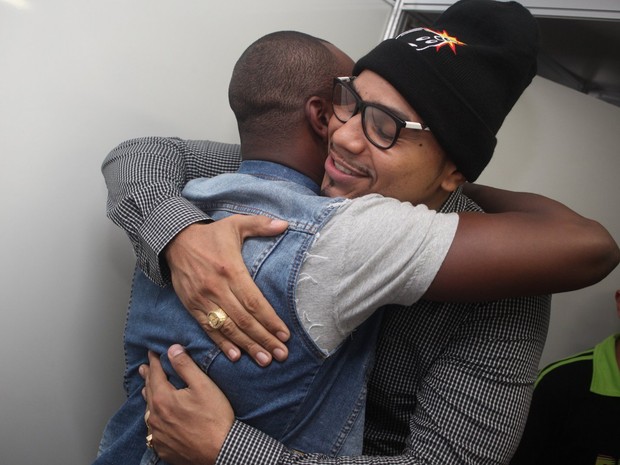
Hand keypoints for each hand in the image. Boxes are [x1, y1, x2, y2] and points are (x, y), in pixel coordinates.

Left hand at [141, 346, 233, 464]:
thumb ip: (185, 365)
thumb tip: (172, 349)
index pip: (155, 374)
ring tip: (146, 390)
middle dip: (148, 377)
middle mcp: (155, 417)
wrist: (221, 450)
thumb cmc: (215, 418)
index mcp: (163, 399)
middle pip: (149, 391)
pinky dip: (154, 419)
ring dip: (148, 398)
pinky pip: (153, 430)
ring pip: (149, 411)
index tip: (152, 353)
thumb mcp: (203, 385)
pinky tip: (157, 418)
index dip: (154, 361)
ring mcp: (158, 435)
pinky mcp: (163, 448)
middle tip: (145, 368)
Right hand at [164, 215, 289, 365]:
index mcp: (230, 269)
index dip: (270, 320)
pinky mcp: (191, 306)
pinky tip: (236, 356)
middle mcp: (216, 288)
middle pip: (244, 320)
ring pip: (227, 328)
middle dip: (264, 339)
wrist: (173, 239)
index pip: (253, 301)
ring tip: (264, 360)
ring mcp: (202, 299)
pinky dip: (222, 344)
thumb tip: (285, 224)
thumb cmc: (209, 234)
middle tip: (281, 354)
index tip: (284, 334)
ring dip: (247, 346)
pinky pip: (208, 328)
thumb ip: (261, 224)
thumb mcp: (235, 224)